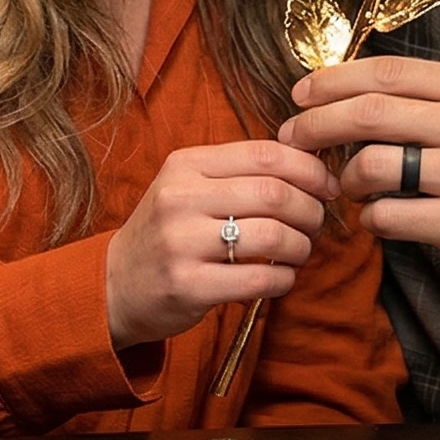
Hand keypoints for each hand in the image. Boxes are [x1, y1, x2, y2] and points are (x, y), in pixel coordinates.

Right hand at [103, 141, 339, 350]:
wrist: (114, 284)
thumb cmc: (167, 233)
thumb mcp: (190, 187)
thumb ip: (239, 173)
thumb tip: (311, 163)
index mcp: (185, 164)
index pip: (266, 154)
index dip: (309, 169)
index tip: (325, 186)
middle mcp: (180, 198)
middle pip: (274, 193)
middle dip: (310, 210)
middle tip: (315, 224)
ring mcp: (181, 242)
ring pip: (272, 235)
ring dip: (301, 246)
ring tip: (299, 252)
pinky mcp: (187, 285)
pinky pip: (259, 279)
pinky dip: (284, 279)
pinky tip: (280, 278)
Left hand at [277, 56, 439, 289]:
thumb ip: (422, 95)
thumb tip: (339, 88)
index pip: (386, 73)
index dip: (333, 81)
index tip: (300, 93)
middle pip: (370, 113)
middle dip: (318, 124)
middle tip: (294, 137)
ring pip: (374, 165)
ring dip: (347, 177)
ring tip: (350, 185)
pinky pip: (389, 215)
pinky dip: (370, 217)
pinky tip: (377, 216)